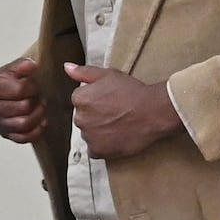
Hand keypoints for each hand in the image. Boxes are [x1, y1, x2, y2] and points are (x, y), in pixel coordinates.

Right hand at [0, 58, 51, 143]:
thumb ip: (22, 65)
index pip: (19, 90)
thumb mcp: (14, 68)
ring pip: (24, 123)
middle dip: (35, 100)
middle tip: (38, 95)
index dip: (32, 87)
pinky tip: (40, 121)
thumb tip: (29, 65)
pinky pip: (24, 138)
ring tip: (40, 106)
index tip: (34, 84)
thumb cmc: (10, 82)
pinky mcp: (6, 135)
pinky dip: (36, 130)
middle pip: (23, 107)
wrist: (7, 93)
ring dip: (38, 114)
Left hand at [64, 65, 183, 159]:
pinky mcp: (98, 151)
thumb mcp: (108, 75)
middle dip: (95, 116)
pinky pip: (95, 149)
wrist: (152, 112)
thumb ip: (84, 72)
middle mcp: (80, 118)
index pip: (80, 100)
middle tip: (115, 112)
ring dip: (99, 131)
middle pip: (83, 118)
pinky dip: (103, 146)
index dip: (96, 100)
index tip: (109, 100)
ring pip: (89, 133)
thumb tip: (67, 68)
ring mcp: (88, 136)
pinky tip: (116, 137)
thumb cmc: (132, 92)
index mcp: (80, 98)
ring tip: (118, 125)